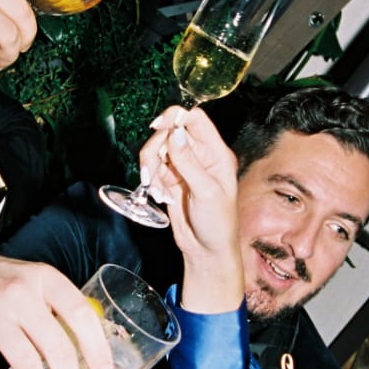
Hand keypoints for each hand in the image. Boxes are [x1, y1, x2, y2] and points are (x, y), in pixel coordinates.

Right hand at [138, 106, 242, 311]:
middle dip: (156, 150)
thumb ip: (189, 162)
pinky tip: (160, 196)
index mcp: (215, 153)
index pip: (195, 120)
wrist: (207, 251)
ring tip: (157, 189)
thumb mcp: (206, 192)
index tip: (159, 127)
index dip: (176, 117)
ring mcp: (183, 167)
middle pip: (169, 133)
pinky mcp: (169, 180)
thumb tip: (175, 133)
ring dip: (150, 167)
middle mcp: (199, 155)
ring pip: (156, 150)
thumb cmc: (218, 224)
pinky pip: (152, 168)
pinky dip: (150, 180)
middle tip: (152, 172)